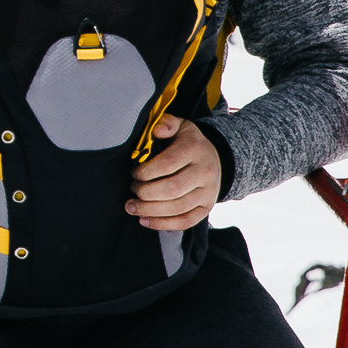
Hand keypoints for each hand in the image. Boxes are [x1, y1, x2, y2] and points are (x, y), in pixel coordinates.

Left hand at [127, 115, 222, 229]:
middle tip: (132, 190)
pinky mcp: (206, 207)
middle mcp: (205, 172)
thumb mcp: (179, 125)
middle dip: (146, 192)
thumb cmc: (187, 142)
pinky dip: (163, 224)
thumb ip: (166, 123)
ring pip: (178, 208)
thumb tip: (157, 130)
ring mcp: (208, 192)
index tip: (135, 173)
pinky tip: (144, 220)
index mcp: (195, 149)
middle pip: (173, 188)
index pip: (168, 163)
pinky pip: (185, 221)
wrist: (215, 157)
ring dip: (150, 210)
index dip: (146, 171)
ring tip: (132, 207)